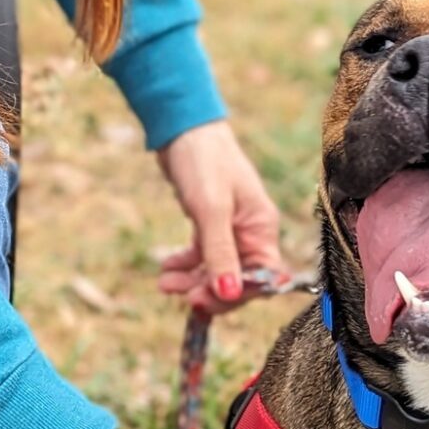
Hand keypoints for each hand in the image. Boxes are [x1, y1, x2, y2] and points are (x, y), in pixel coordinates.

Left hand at [157, 119, 285, 313]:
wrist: (182, 129)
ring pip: (216, 269)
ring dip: (192, 280)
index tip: (208, 299)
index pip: (263, 277)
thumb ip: (220, 253)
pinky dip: (186, 264)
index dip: (239, 294)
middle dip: (211, 291)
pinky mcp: (210, 223)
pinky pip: (202, 254)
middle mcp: (250, 231)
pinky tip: (167, 267)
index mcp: (261, 227)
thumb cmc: (204, 162)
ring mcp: (230, 228)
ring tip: (164, 283)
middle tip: (183, 297)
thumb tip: (229, 294)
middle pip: (238, 278)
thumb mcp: (211, 209)